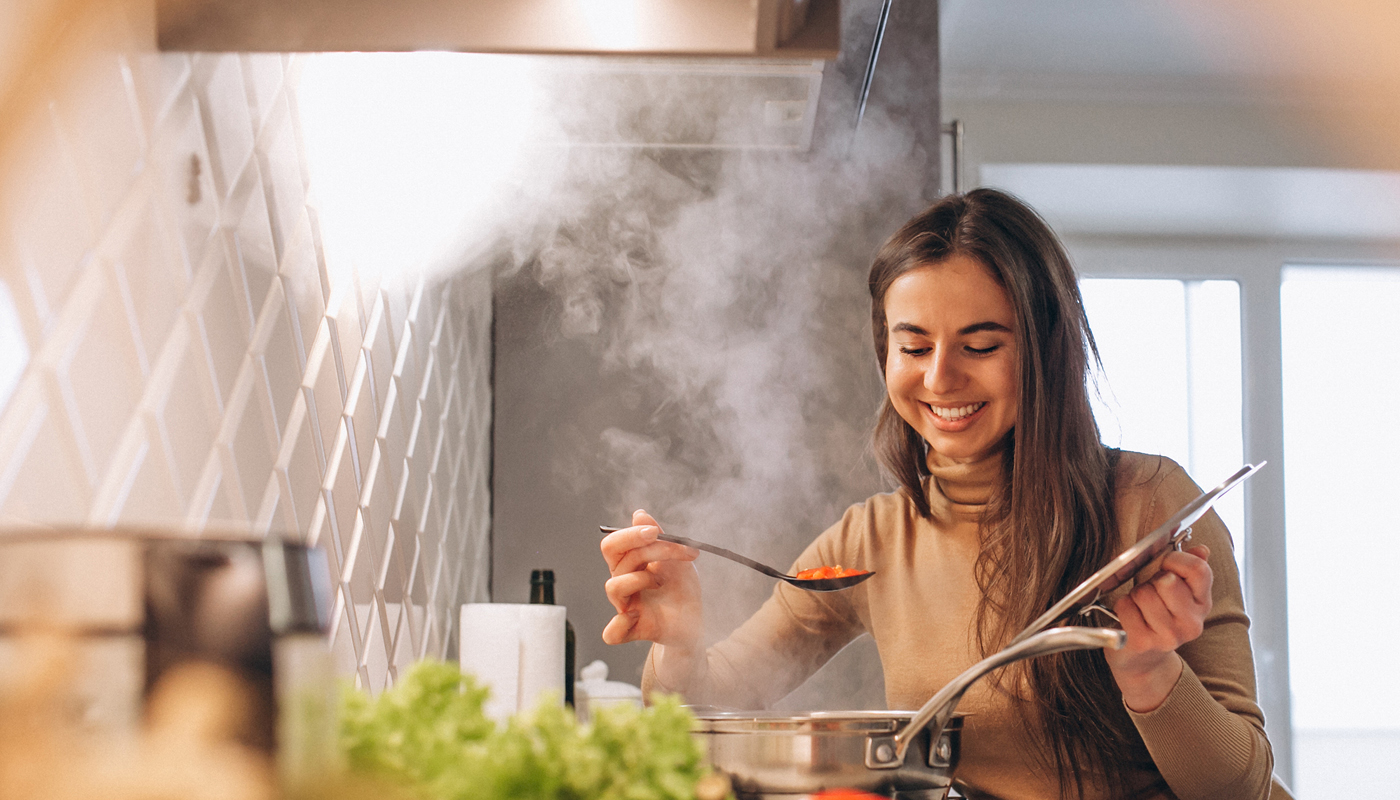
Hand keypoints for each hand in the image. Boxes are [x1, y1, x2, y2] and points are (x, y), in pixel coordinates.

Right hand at [599, 510, 703, 667]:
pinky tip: (635, 615)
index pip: (615, 544)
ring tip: (660, 582)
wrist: (697, 618)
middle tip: (668, 547)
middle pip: (614, 557)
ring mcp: (626, 606)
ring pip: (614, 587)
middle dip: (642, 547)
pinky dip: (619, 624)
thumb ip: (659, 537)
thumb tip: (639, 514)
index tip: (656, 532)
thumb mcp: (677, 558)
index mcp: (630, 563)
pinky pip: (612, 633)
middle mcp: (624, 582)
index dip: (631, 534)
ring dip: (640, 578)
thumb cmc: (682, 587)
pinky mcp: (634, 629)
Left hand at [1104, 544, 1212, 711]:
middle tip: (1151, 593)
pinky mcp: (1143, 642)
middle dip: (1151, 581)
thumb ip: (1190, 569)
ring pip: (1143, 593)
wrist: (1144, 660)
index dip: (1176, 560)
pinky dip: (1122, 607)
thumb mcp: (1180, 594)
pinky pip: (1125, 606)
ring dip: (1135, 595)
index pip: (1198, 570)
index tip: (1165, 565)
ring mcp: (1168, 636)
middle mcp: (1191, 623)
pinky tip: (1130, 618)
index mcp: (1203, 604)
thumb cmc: (1158, 617)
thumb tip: (1202, 549)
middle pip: (1166, 580)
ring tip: (1140, 607)